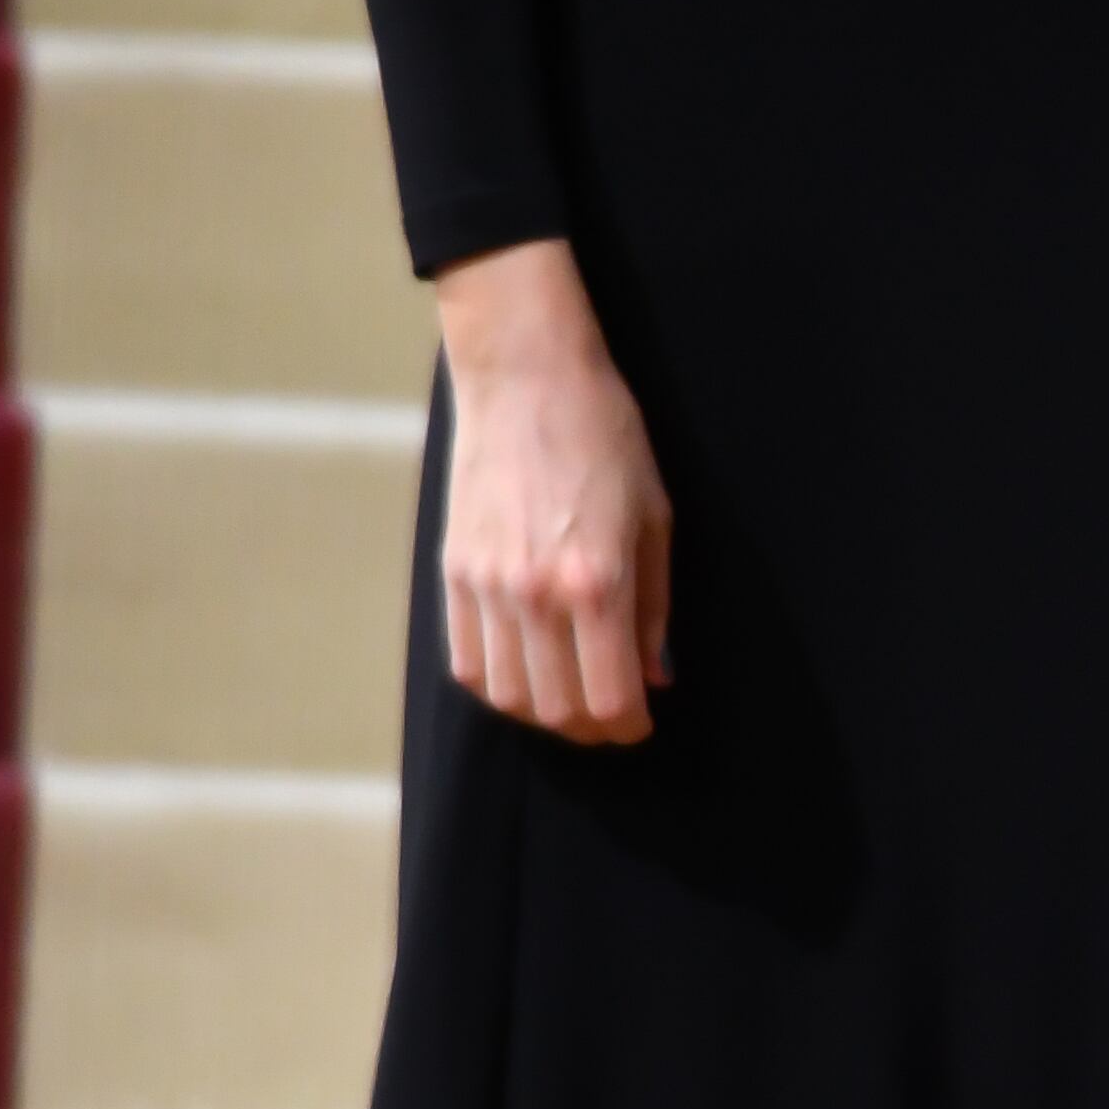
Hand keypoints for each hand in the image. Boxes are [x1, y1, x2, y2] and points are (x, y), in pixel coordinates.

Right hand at [433, 240, 673, 744]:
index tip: (643, 723)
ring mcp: (486, 586)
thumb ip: (654, 607)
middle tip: (614, 720)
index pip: (609, 696)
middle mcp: (535, 593)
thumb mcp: (656, 519)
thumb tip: (655, 676)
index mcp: (596, 581)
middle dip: (592, 729)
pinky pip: (466, 661)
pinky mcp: (453, 573)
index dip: (630, 726)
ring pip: (506, 694)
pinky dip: (497, 684)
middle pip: (556, 708)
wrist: (525, 379)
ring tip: (573, 701)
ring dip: (543, 714)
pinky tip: (526, 674)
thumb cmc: (606, 437)